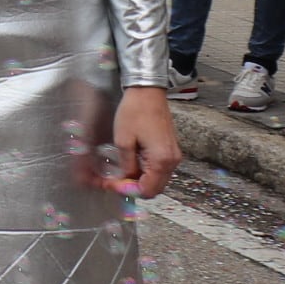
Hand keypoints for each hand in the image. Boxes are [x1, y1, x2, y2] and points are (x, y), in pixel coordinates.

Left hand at [104, 85, 181, 199]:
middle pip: (154, 188)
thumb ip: (126, 165)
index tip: (111, 184)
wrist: (148, 93)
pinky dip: (145, 173)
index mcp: (161, 160)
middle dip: (133, 188)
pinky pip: (159, 170)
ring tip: (119, 175)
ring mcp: (173, 155)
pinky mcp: (170, 150)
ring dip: (139, 181)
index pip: (147, 190)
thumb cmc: (135, 112)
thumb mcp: (123, 141)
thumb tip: (124, 180)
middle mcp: (172, 160)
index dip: (127, 190)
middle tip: (113, 182)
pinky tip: (130, 166)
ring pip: (157, 180)